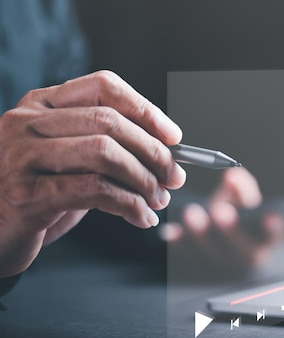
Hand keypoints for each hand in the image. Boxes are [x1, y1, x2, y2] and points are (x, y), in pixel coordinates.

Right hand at [0, 70, 186, 277]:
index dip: (146, 110)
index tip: (174, 137)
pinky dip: (129, 205)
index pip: (103, 87)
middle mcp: (26, 122)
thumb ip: (108, 148)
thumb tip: (169, 153)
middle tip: (174, 178)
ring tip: (158, 200)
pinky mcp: (25, 193)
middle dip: (153, 152)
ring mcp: (21, 155)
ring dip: (144, 180)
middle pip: (109, 122)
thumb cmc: (40, 193)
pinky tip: (141, 217)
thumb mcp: (70, 159)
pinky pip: (94, 190)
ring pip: (104, 154)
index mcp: (41, 104)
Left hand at [160, 167, 283, 273]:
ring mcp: (223, 269)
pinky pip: (188, 260)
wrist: (219, 242)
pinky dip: (179, 246)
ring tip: (192, 213)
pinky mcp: (200, 272)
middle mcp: (246, 258)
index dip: (272, 228)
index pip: (272, 235)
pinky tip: (172, 231)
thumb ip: (240, 188)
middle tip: (220, 210)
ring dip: (201, 235)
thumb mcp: (241, 201)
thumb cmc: (235, 219)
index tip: (269, 217)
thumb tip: (232, 178)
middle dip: (230, 230)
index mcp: (264, 239)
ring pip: (213, 256)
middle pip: (241, 250)